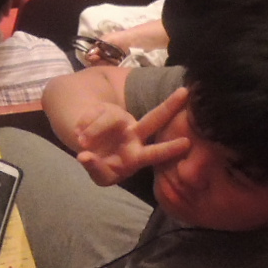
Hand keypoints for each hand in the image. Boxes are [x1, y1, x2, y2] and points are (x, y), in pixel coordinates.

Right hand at [73, 86, 193, 187]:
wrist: (88, 149)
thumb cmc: (103, 166)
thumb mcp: (100, 175)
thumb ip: (94, 168)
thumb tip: (85, 155)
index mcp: (137, 156)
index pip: (154, 153)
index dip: (169, 149)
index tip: (187, 143)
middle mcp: (134, 135)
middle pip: (153, 119)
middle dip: (169, 106)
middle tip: (185, 92)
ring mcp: (120, 120)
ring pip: (113, 117)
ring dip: (94, 131)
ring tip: (82, 142)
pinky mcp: (105, 109)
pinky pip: (93, 115)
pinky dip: (84, 125)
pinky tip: (80, 132)